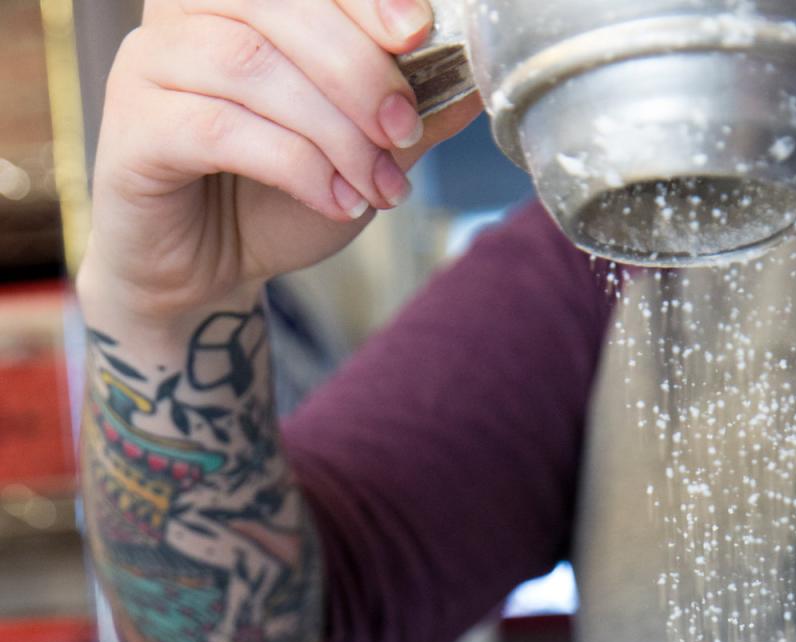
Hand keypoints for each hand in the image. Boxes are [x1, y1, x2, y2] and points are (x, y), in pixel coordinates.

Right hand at [77, 0, 481, 325]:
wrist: (205, 272)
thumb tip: (472, 82)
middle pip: (275, 4)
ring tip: (376, 187)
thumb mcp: (359, 151)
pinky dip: (293, 166)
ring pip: (250, 67)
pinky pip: (218, 128)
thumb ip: (408, 113)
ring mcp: (150, 65)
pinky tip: (334, 199)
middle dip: (357, 69)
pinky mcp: (133, 128)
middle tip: (403, 131)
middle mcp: (183, 12)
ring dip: (332, 131)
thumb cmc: (273, 198)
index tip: (416, 32)